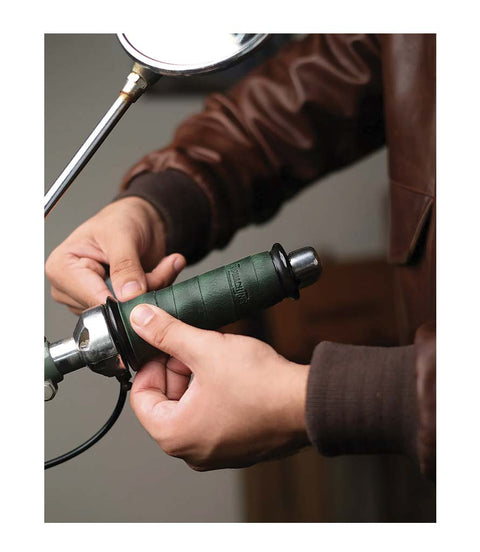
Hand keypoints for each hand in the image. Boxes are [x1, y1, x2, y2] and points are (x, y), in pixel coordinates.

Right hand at [46, 197, 185, 313]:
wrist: (140, 219)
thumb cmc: (121, 218)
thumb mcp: (123, 235)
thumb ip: (125, 265)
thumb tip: (128, 294)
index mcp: (62, 267)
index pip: (90, 298)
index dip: (121, 298)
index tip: (146, 288)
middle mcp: (71, 288)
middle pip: (110, 308)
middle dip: (141, 291)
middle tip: (164, 266)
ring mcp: (90, 298)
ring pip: (126, 311)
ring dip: (151, 290)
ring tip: (160, 266)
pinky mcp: (110, 304)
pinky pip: (137, 308)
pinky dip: (154, 292)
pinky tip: (159, 273)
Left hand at [129, 304, 309, 470]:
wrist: (307, 403)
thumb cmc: (261, 385)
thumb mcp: (206, 349)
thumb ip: (168, 332)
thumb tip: (140, 319)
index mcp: (175, 435)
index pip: (141, 396)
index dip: (152, 363)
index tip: (165, 345)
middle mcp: (192, 452)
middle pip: (166, 402)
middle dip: (176, 369)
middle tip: (193, 346)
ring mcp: (217, 452)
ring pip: (191, 408)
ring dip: (196, 378)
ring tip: (216, 355)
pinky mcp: (238, 446)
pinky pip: (213, 416)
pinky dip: (215, 393)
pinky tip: (231, 372)